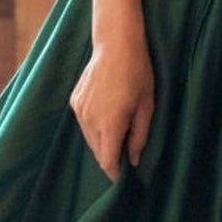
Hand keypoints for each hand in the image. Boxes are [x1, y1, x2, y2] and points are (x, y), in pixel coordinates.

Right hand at [70, 34, 154, 179]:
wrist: (115, 44)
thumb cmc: (138, 73)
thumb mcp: (147, 106)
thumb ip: (139, 136)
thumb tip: (132, 160)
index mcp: (110, 123)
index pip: (107, 161)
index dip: (115, 173)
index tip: (124, 178)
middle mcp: (89, 120)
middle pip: (97, 152)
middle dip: (110, 156)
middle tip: (126, 151)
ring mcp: (79, 110)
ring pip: (90, 139)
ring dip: (102, 141)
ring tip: (120, 128)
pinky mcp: (75, 101)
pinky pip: (84, 124)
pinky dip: (95, 127)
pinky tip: (108, 113)